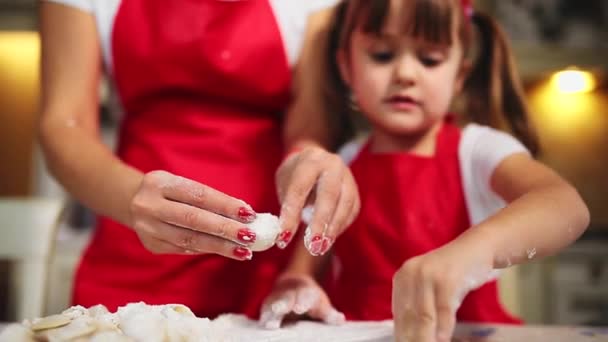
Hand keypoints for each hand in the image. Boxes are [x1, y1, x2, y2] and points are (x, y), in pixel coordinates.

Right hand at [129, 170, 259, 259]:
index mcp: (160, 183)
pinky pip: (184, 249)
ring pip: (189, 240)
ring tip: (243, 251)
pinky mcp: (151, 245)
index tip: (249, 214)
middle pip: (194, 220)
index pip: (199, 195)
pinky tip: (224, 250)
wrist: (131, 201)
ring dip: (220, 246)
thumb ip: (209, 199)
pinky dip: (207, 249)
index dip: (225, 205)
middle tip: (250, 237)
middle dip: (225, 229)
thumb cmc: (169, 191)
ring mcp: (147, 227)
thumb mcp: (182, 185)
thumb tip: (245, 216)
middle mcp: (149, 205)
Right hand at [259, 273, 344, 328]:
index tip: (299, 308)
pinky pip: (264, 311)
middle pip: (286, 298)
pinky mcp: (266, 305)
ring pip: (272, 304)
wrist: (293, 283)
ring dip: (270, 313)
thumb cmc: (311, 300)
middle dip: (282, 303)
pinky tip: (262, 326)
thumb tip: (340, 320)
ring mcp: (277, 298)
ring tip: (268, 324)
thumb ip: (329, 314)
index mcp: (306, 292)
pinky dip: (263, 318)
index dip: (302, 302)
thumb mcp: (321, 304)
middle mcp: (290, 293)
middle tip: (279, 310)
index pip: (305, 296)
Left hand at [275, 145, 359, 254]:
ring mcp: (347, 176)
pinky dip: (341, 226)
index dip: (291, 216)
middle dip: (320, 222)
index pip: (299, 189)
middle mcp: (331, 165)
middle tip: (311, 245)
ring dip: (333, 228)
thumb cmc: (295, 175)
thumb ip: (287, 206)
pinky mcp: (355, 190)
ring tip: (321, 247)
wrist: (315, 158)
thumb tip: (284, 235)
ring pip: (345, 203)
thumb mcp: (285, 184)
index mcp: (309, 161)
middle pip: (329, 194)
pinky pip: (352, 210)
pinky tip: (329, 238)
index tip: (284, 238)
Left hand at [392, 239, 496, 341]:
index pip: (399, 315)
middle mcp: (411, 274)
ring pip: (425, 317)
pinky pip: (444, 311)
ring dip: (427, 338)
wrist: (476, 248)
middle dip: (414, 339)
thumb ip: (418, 307)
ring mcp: (428, 276)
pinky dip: (444, 329)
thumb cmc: (453, 274)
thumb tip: (410, 336)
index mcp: (402, 278)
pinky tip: (443, 339)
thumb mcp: (429, 286)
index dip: (402, 336)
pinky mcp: (447, 279)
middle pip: (409, 318)